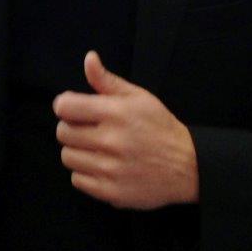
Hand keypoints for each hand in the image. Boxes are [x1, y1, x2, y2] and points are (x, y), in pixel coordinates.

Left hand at [52, 51, 198, 209]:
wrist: (189, 166)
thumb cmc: (160, 127)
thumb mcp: (138, 97)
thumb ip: (107, 80)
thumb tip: (89, 58)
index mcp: (116, 113)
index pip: (65, 107)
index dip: (65, 106)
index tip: (74, 110)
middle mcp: (111, 141)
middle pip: (63, 133)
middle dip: (71, 129)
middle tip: (87, 130)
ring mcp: (111, 169)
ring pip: (67, 157)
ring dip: (77, 152)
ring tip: (94, 149)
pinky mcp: (112, 192)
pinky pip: (77, 180)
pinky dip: (85, 173)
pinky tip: (101, 166)